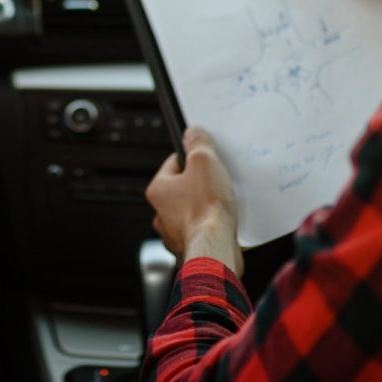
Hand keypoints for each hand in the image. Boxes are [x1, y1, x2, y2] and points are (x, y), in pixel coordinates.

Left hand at [145, 126, 243, 275]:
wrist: (215, 249)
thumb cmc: (206, 209)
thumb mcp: (205, 163)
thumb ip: (198, 144)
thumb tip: (193, 132)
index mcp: (158, 190)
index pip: (173, 163)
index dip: (191, 157)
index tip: (204, 156)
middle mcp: (161, 213)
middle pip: (182, 188)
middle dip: (200, 183)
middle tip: (217, 179)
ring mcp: (174, 233)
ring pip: (191, 210)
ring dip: (206, 205)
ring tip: (222, 201)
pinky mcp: (190, 247)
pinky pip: (201, 229)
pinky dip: (211, 225)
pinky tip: (224, 221)